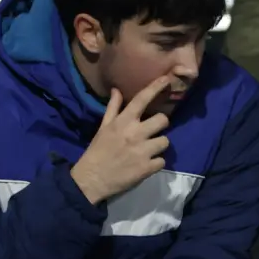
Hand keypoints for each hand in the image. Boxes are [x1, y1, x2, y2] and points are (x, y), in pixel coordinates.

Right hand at [70, 77, 171, 204]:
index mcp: (123, 122)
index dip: (155, 87)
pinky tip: (146, 164)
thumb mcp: (103, 127)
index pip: (142, 99)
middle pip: (163, 120)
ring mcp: (143, 151)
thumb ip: (113, 108)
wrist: (92, 179)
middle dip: (160, 125)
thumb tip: (117, 90)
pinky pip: (162, 161)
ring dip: (158, 146)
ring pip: (166, 141)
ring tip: (148, 150)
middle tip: (152, 131)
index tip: (167, 79)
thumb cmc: (97, 151)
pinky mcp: (147, 168)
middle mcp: (135, 133)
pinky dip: (156, 163)